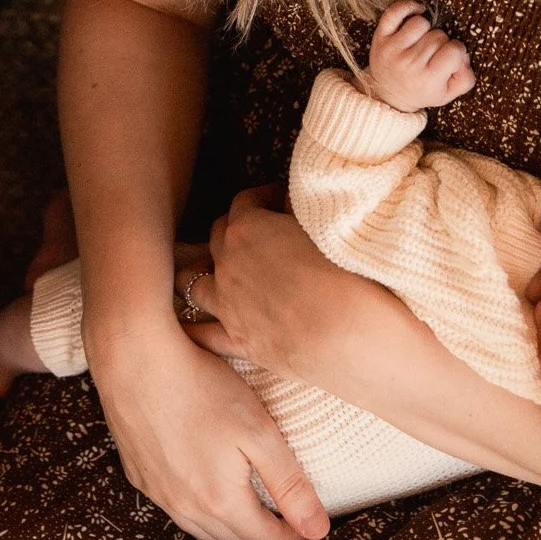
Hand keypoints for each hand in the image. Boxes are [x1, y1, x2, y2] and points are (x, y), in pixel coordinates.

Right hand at [89, 316, 329, 539]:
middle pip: (233, 539)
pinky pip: (172, 506)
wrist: (134, 359)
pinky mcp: (137, 473)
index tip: (311, 525)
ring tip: (247, 506)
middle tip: (284, 515)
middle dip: (262, 533)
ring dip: (228, 526)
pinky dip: (194, 507)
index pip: (265, 539)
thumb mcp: (259, 433)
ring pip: (199, 528)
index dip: (294, 536)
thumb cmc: (200, 387)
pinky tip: (200, 482)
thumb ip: (290, 485)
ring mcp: (156, 491)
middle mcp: (185, 506)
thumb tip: (317, 530)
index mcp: (220, 501)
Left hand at [182, 186, 393, 379]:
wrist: (352, 336)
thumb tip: (288, 203)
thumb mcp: (325, 225)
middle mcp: (228, 264)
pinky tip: (188, 325)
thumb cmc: (350, 273)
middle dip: (235, 230)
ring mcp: (228, 305)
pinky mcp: (238, 341)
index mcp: (248, 228)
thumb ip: (298, 211)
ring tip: (215, 271)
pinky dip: (194, 327)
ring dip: (201, 271)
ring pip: (193, 280)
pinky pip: (202, 334)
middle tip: (258, 234)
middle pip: (219, 236)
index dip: (261, 198)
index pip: (244, 202)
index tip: (278, 200)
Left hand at [359, 0, 472, 113]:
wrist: (387, 94)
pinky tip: (417, 12)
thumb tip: (464, 56)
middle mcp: (409, 63)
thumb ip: (465, 78)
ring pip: (420, 23)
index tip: (451, 56)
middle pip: (438, 36)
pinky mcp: (380, 37)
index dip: (457, 50)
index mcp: (428, 78)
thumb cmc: (421, 91)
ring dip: (426, 29)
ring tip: (423, 40)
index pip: (453, 51)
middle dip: (442, 42)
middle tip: (434, 53)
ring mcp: (393, 49)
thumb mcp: (448, 94)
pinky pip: (393, 12)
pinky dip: (407, 7)